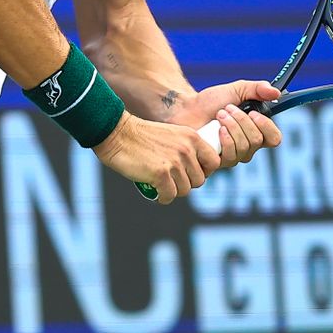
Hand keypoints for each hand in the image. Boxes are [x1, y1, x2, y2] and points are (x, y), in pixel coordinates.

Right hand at [93, 111, 220, 204]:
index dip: (204, 171)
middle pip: (199, 180)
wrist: (118, 134)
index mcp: (192, 137)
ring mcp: (174, 162)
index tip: (191, 173)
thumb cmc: (142, 136)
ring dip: (174, 191)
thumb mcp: (172, 135)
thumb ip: (186, 149)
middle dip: (186, 183)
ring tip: (163, 185)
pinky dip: (163, 197)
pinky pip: (170, 196)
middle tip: (173, 181)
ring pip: (185, 190)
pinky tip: (156, 192)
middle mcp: (186, 149)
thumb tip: (196, 171)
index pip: (214, 162)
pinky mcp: (161, 174)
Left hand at [173, 80, 281, 168]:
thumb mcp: (236, 89)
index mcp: (256, 130)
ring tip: (219, 115)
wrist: (187, 108)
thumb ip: (257, 89)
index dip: (267, 127)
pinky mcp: (219, 162)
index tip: (253, 113)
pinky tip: (215, 129)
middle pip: (257, 141)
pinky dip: (225, 138)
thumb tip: (276, 93)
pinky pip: (231, 155)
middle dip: (241, 121)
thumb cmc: (211, 101)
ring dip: (231, 126)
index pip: (274, 138)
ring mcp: (234, 156)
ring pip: (244, 148)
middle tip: (226, 109)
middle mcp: (248, 146)